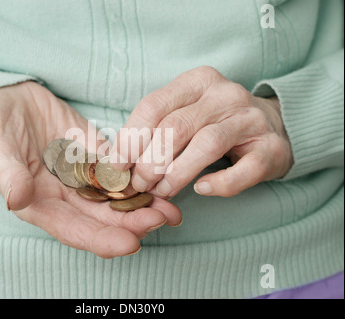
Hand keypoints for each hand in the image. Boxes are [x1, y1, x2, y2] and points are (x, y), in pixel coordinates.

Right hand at [0, 81, 181, 257]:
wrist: (8, 97)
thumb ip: (5, 172)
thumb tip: (16, 199)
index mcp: (40, 204)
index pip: (73, 230)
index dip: (101, 240)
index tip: (130, 243)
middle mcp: (66, 198)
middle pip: (103, 220)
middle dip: (133, 224)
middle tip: (162, 220)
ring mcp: (83, 178)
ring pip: (117, 199)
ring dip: (143, 206)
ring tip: (171, 209)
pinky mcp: (96, 157)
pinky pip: (122, 172)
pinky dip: (141, 178)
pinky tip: (162, 179)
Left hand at [111, 66, 292, 197]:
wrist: (272, 127)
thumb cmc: (216, 123)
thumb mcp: (185, 113)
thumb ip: (156, 129)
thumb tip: (120, 161)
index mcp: (197, 81)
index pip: (153, 105)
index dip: (130, 138)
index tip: (118, 165)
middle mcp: (224, 95)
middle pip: (176, 127)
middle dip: (150, 161)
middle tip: (140, 184)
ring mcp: (250, 120)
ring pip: (206, 144)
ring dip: (177, 174)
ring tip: (162, 191)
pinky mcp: (270, 147)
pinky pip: (245, 169)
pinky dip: (220, 183)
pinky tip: (202, 189)